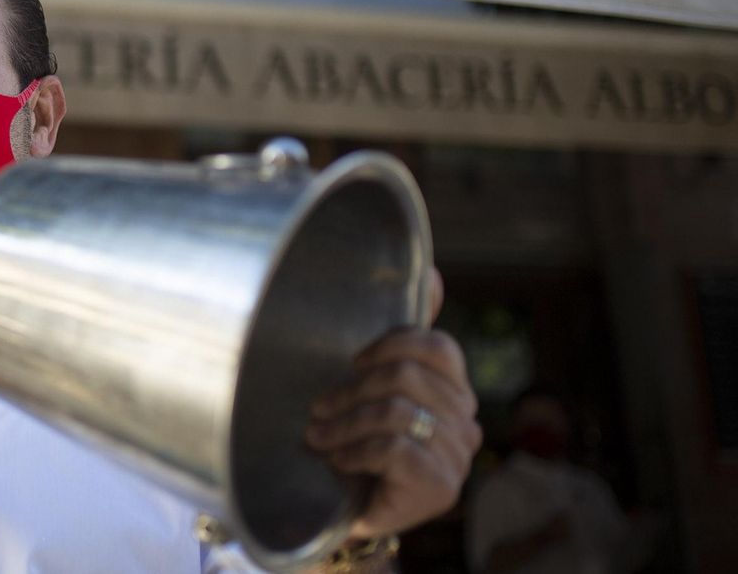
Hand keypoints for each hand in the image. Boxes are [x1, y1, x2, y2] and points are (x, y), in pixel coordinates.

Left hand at [305, 267, 481, 539]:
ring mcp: (458, 459)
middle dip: (351, 390)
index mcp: (453, 392)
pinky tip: (339, 462)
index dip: (389, 345)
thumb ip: (395, 338)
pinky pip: (395, 448)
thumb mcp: (365, 384)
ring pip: (397, 411)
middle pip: (407, 376)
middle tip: (320, 408)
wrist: (337, 512)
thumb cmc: (349, 441)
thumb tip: (434, 273)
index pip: (438, 347)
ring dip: (345, 424)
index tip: (351, 363)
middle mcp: (465, 423)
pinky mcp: (442, 488)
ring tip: (319, 437)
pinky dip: (355, 452)